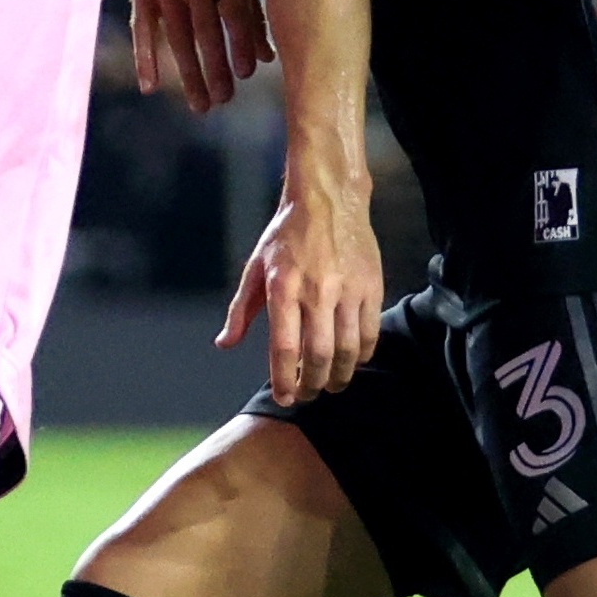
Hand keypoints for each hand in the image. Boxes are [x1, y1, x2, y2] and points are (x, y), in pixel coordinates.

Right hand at [125, 0, 273, 113]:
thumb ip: (254, 4)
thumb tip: (267, 56)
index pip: (235, 9)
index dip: (241, 42)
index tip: (247, 74)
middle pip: (206, 28)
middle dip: (216, 67)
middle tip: (224, 100)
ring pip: (176, 35)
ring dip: (189, 73)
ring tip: (201, 105)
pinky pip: (143, 29)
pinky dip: (145, 58)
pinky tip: (151, 87)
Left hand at [220, 176, 381, 404]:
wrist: (328, 199)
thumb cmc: (286, 235)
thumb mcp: (255, 267)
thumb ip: (241, 310)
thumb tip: (225, 344)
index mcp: (283, 288)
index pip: (284, 347)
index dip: (285, 379)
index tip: (284, 397)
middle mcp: (317, 291)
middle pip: (319, 355)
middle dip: (312, 384)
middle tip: (306, 396)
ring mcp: (347, 289)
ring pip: (348, 349)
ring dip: (340, 376)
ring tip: (331, 386)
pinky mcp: (371, 286)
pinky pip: (370, 331)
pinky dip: (362, 354)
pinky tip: (352, 362)